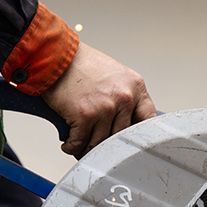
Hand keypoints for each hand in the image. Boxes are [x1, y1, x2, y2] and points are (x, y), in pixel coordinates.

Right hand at [41, 43, 156, 157]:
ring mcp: (105, 108)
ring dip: (87, 149)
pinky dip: (72, 147)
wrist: (58, 56)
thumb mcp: (115, 75)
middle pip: (121, 137)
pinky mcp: (85, 116)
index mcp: (135, 87)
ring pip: (100, 144)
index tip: (131, 143)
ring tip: (80, 146)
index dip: (140, 135)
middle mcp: (123, 98)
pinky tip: (69, 143)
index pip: (149, 120)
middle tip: (98, 148)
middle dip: (108, 146)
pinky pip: (80, 143)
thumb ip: (125, 97)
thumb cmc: (82, 65)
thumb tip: (127, 122)